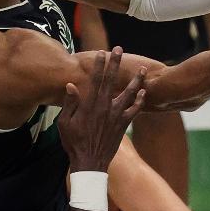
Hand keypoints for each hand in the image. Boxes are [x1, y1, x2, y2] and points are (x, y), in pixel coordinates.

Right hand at [57, 47, 145, 172]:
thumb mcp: (65, 123)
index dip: (99, 65)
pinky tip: (144, 92)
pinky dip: (140, 100)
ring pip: (129, 93)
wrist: (90, 162)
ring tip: (142, 69)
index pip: (95, 80)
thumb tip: (71, 85)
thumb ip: (69, 104)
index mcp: (90, 105)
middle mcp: (105, 107)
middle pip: (112, 80)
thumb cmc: (74, 142)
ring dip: (136, 80)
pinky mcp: (123, 124)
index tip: (102, 52)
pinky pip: (135, 110)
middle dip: (115, 63)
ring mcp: (116, 115)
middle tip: (119, 49)